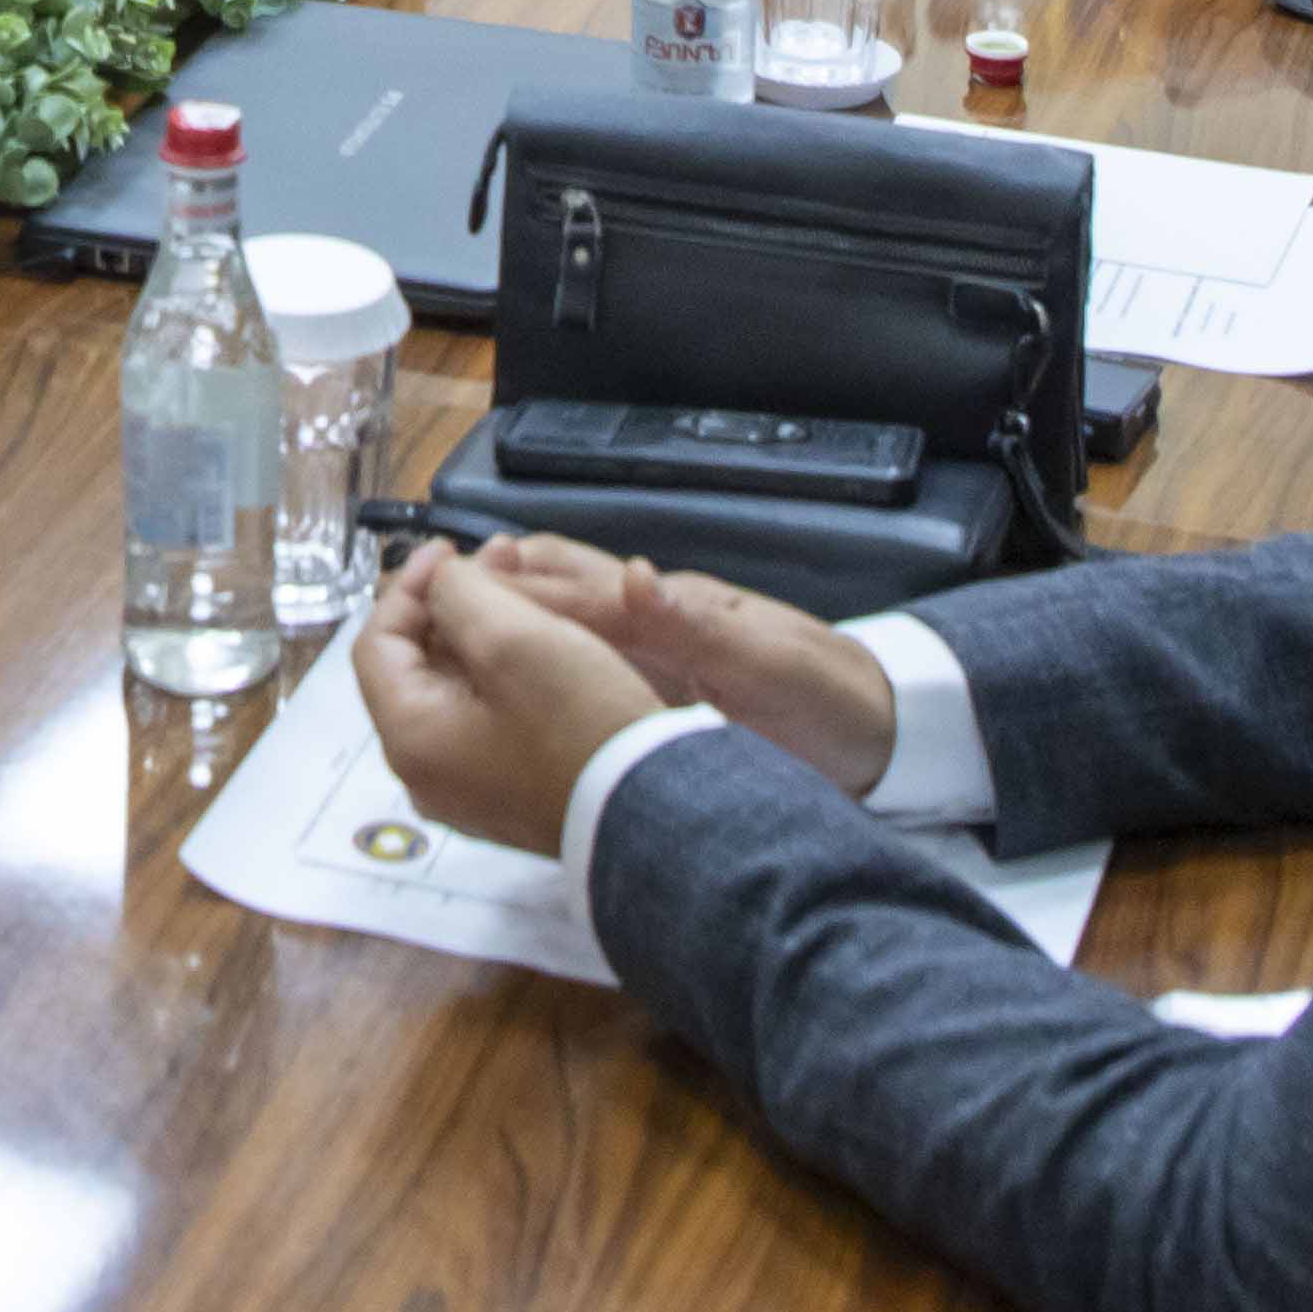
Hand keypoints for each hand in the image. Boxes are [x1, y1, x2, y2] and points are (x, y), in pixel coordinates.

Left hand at [352, 540, 715, 856]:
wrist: (657, 812)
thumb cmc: (580, 722)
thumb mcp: (515, 638)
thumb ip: (460, 594)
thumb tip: (444, 585)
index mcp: (409, 739)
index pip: (376, 644)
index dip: (409, 585)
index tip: (451, 547)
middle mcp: (425, 774)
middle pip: (415, 667)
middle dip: (453, 602)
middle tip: (501, 558)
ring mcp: (467, 790)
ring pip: (454, 689)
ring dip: (481, 631)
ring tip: (524, 588)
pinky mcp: (506, 793)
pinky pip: (483, 719)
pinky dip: (500, 672)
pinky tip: (538, 639)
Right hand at [466, 531, 907, 793]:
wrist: (888, 737)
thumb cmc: (832, 699)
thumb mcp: (772, 663)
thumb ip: (701, 624)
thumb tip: (631, 574)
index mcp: (673, 611)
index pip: (578, 590)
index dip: (515, 589)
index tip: (449, 586)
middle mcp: (657, 624)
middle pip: (563, 590)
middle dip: (497, 587)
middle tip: (425, 594)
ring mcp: (660, 658)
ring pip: (570, 624)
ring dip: (515, 617)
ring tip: (449, 626)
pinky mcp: (666, 697)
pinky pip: (591, 669)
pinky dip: (545, 663)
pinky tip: (515, 684)